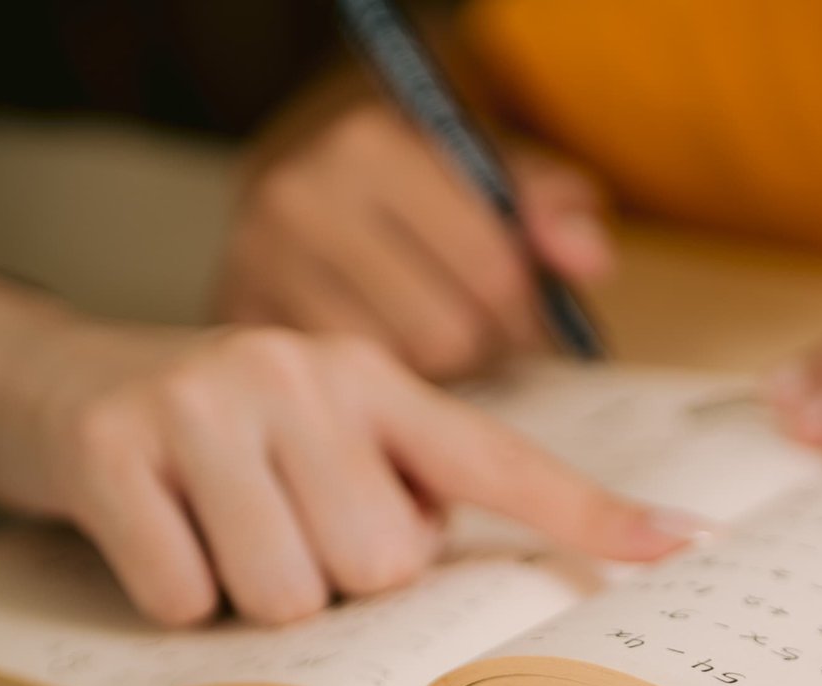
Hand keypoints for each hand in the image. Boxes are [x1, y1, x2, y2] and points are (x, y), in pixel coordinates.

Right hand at [0, 245, 690, 625]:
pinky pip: (187, 600)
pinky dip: (172, 599)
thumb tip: (457, 575)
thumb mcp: (310, 425)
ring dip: (252, 596)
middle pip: (383, 566)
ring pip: (291, 596)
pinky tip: (152, 535)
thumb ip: (392, 479)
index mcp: (365, 374)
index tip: (676, 547)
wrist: (39, 373)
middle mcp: (298, 376)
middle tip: (278, 528)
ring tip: (215, 530)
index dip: (584, 513)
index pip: (495, 457)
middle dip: (335, 582)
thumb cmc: (206, 425)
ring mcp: (205, 407)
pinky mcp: (118, 451)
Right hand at [213, 92, 613, 378]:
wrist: (294, 170)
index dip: (526, 311)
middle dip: (478, 347)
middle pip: (444, 336)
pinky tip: (377, 363)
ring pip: (392, 378)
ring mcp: (253, 269)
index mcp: (369, 147)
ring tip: (423, 344)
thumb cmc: (410, 178)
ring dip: (428, 380)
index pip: (491, 272)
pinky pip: (339, 403)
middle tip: (473, 335)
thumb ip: (548, 206)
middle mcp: (299, 202)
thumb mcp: (485, 167)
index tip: (523, 315)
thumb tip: (588, 258)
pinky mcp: (233, 326)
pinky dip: (374, 397)